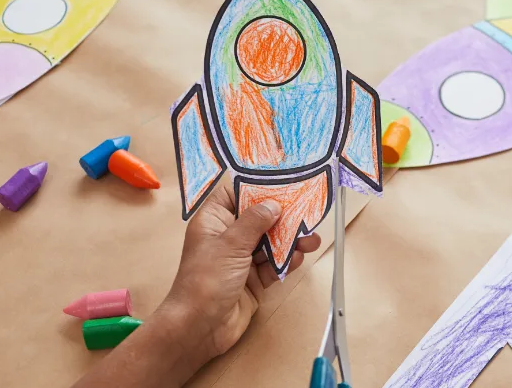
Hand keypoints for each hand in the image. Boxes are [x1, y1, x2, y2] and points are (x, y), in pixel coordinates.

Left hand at [158, 181, 321, 361]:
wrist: (200, 328)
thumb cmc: (206, 280)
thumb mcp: (231, 245)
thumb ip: (254, 222)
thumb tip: (273, 204)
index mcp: (213, 222)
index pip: (234, 195)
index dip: (256, 188)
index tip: (282, 183)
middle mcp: (227, 238)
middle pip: (258, 219)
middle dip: (283, 217)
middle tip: (306, 211)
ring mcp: (240, 260)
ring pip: (270, 243)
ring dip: (290, 241)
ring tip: (311, 239)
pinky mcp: (252, 280)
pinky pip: (273, 265)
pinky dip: (286, 262)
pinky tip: (298, 258)